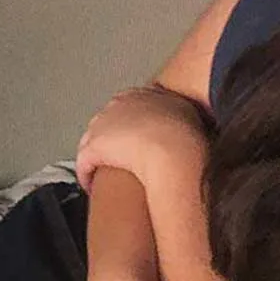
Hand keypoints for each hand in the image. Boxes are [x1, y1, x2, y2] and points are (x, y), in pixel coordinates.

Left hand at [76, 86, 209, 192]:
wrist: (172, 148)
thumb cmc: (186, 137)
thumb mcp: (191, 119)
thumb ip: (186, 118)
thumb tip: (194, 129)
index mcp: (144, 94)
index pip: (130, 105)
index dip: (132, 125)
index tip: (136, 140)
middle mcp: (120, 104)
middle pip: (109, 120)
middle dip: (113, 136)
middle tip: (121, 157)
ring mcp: (104, 124)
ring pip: (94, 139)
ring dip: (99, 155)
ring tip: (107, 172)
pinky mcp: (94, 146)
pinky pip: (85, 162)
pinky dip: (87, 173)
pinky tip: (91, 186)